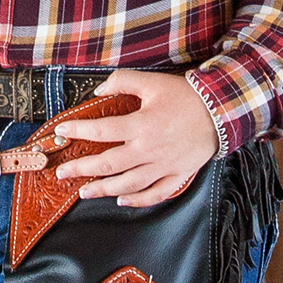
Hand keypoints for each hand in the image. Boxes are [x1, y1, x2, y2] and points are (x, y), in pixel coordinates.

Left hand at [51, 69, 218, 206]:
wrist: (221, 110)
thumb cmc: (185, 95)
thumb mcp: (151, 82)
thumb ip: (122, 82)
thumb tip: (98, 90)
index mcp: (141, 125)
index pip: (100, 131)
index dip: (77, 131)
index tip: (61, 132)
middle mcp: (149, 149)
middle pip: (108, 164)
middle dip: (81, 169)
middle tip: (62, 172)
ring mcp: (164, 166)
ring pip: (128, 184)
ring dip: (103, 190)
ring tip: (84, 192)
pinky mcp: (178, 175)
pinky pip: (156, 194)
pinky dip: (138, 200)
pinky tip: (121, 201)